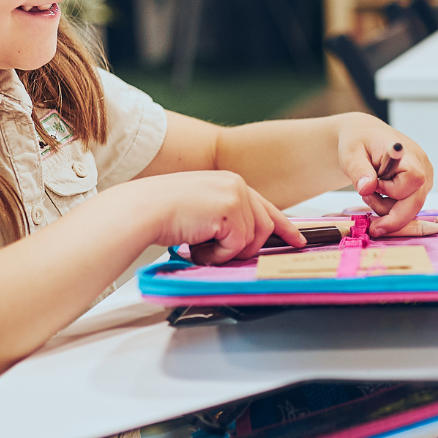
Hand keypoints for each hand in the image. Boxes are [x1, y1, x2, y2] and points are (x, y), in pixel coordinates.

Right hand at [139, 170, 301, 264]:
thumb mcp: (201, 210)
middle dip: (244, 249)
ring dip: (225, 253)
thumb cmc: (161, 213)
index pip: (265, 207)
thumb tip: (242, 242)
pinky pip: (237, 246)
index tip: (296, 240)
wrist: (141, 210)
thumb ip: (225, 219)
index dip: (284, 226)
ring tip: (198, 246)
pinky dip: (216, 255)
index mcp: (230, 182)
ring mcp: (235, 195)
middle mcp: (237, 184)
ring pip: (252, 240)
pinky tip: (194, 246)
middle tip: (216, 255)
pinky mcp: (230, 210)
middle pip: (264, 227)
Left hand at [336, 114, 432, 235]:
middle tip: (372, 227)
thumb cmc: (359, 141)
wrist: (366, 136)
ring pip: (412, 208)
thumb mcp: (351, 154)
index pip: (413, 179)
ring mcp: (425, 178)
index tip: (372, 187)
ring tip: (370, 193)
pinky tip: (379, 196)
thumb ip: (359, 170)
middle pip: (416, 202)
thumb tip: (368, 188)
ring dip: (389, 211)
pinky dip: (393, 209)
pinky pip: (410, 207)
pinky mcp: (421, 187)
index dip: (392, 190)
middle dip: (392, 218)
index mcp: (407, 153)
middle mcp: (422, 166)